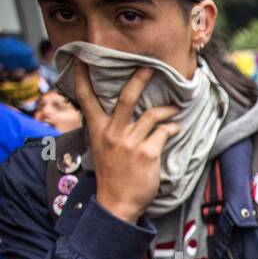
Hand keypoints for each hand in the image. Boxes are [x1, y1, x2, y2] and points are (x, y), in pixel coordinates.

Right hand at [74, 62, 178, 224]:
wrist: (117, 202)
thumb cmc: (112, 174)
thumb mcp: (101, 148)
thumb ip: (107, 128)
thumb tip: (116, 112)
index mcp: (97, 129)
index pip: (85, 97)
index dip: (82, 76)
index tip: (81, 56)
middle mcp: (112, 132)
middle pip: (126, 97)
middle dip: (139, 79)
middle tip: (151, 67)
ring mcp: (130, 142)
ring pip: (151, 114)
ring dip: (166, 109)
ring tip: (175, 108)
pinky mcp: (147, 153)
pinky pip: (163, 132)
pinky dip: (172, 128)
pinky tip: (175, 128)